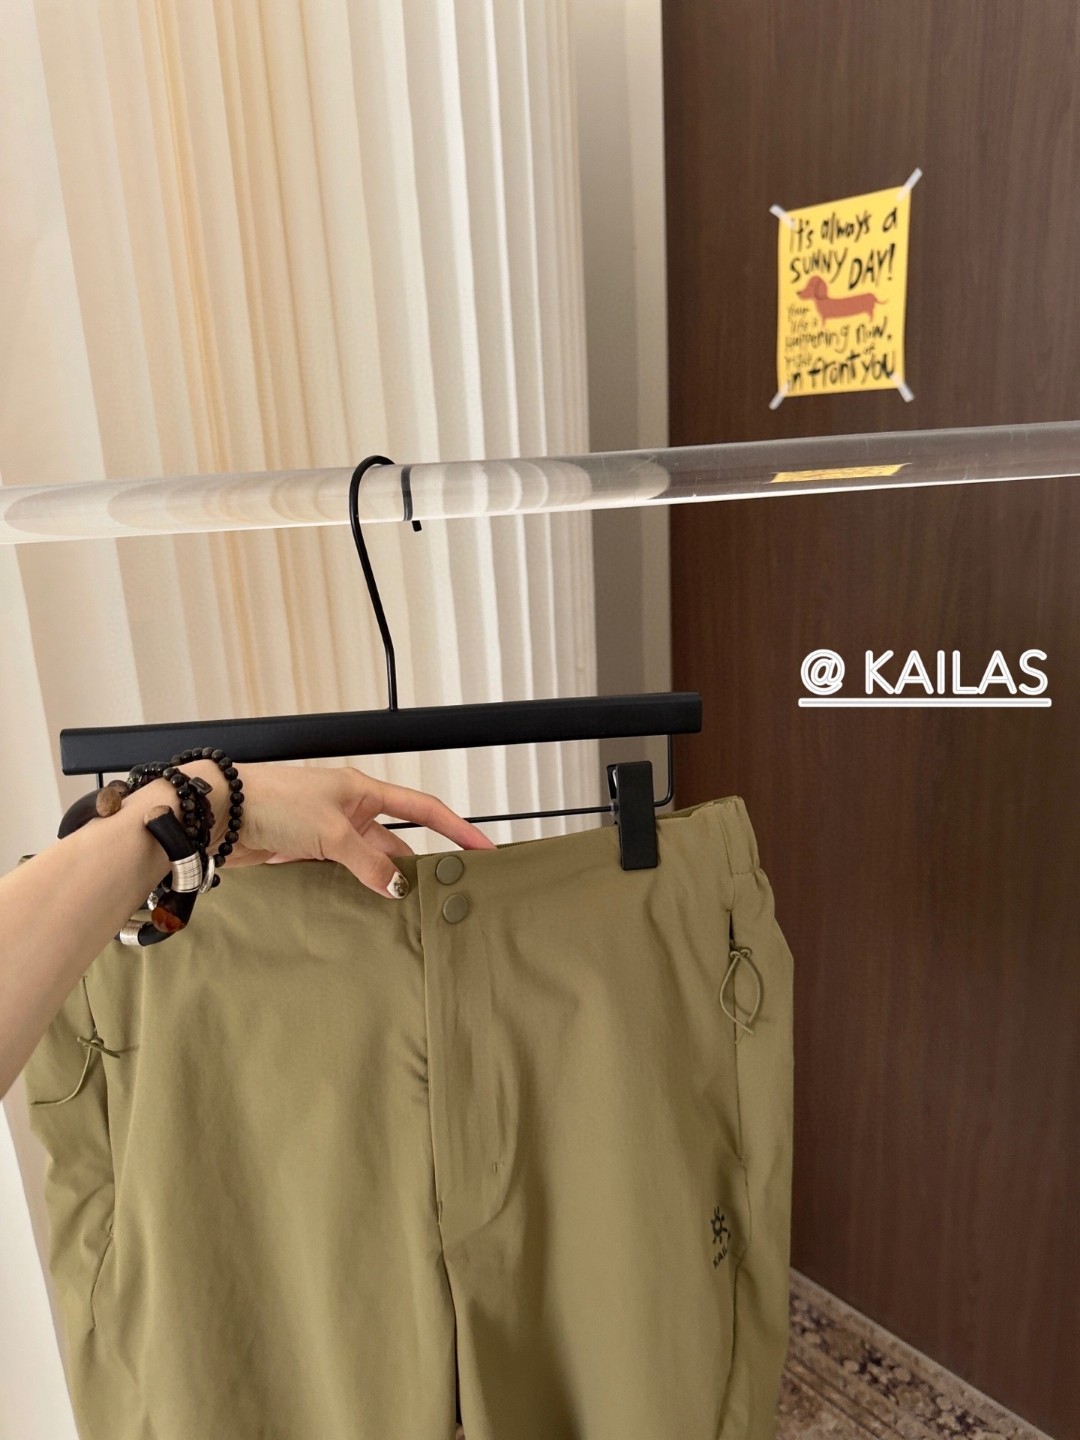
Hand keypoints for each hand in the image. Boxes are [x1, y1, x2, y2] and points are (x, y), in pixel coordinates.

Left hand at [191, 761, 496, 897]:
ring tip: (407, 910)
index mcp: (364, 791)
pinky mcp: (307, 854)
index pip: (423, 810)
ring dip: (382, 882)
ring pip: (369, 863)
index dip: (456, 828)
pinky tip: (365, 910)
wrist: (222, 814)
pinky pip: (343, 875)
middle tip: (444, 891)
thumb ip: (367, 862)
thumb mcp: (331, 832)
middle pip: (397, 842)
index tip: (482, 848)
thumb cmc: (274, 801)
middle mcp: (350, 810)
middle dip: (418, 865)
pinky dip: (355, 891)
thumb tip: (396, 886)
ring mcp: (329, 834)